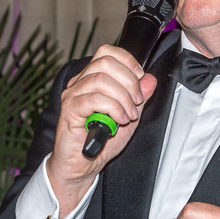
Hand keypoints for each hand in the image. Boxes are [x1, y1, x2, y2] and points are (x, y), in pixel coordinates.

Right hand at [45, 45, 156, 216]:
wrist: (83, 166)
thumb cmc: (102, 142)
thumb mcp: (129, 117)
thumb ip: (139, 98)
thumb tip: (150, 79)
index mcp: (92, 78)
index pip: (107, 52)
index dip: (128, 61)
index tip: (141, 78)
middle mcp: (79, 83)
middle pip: (105, 62)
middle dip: (129, 81)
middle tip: (137, 102)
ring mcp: (72, 95)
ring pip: (100, 79)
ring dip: (123, 97)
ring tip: (129, 116)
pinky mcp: (69, 110)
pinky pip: (93, 99)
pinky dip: (113, 108)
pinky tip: (120, 121)